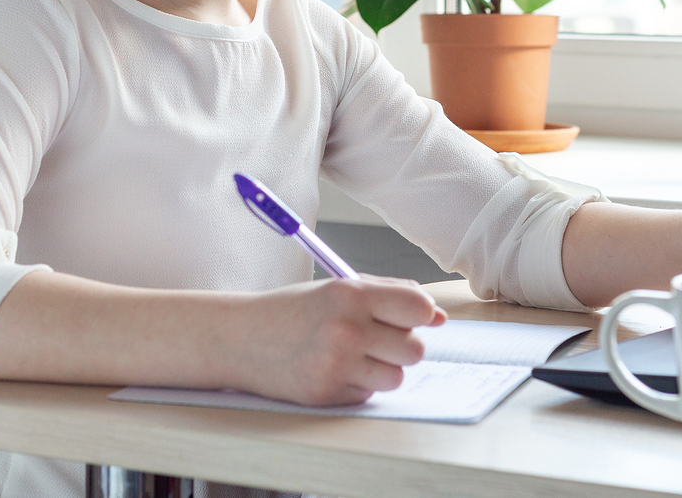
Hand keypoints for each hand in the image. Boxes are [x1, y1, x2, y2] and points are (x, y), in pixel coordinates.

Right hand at [231, 275, 446, 405]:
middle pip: (415, 348)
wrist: (242, 338)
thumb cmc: (295, 310)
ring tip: (356, 354)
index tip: (411, 315)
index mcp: (350, 294)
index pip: (418, 308)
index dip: (421, 313)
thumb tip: (438, 316)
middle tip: (377, 336)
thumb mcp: (341, 287)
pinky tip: (335, 369)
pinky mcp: (328, 394)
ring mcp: (336, 366)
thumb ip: (392, 294)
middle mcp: (345, 330)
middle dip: (403, 344)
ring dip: (384, 368)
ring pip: (397, 376)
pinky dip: (360, 383)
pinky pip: (370, 394)